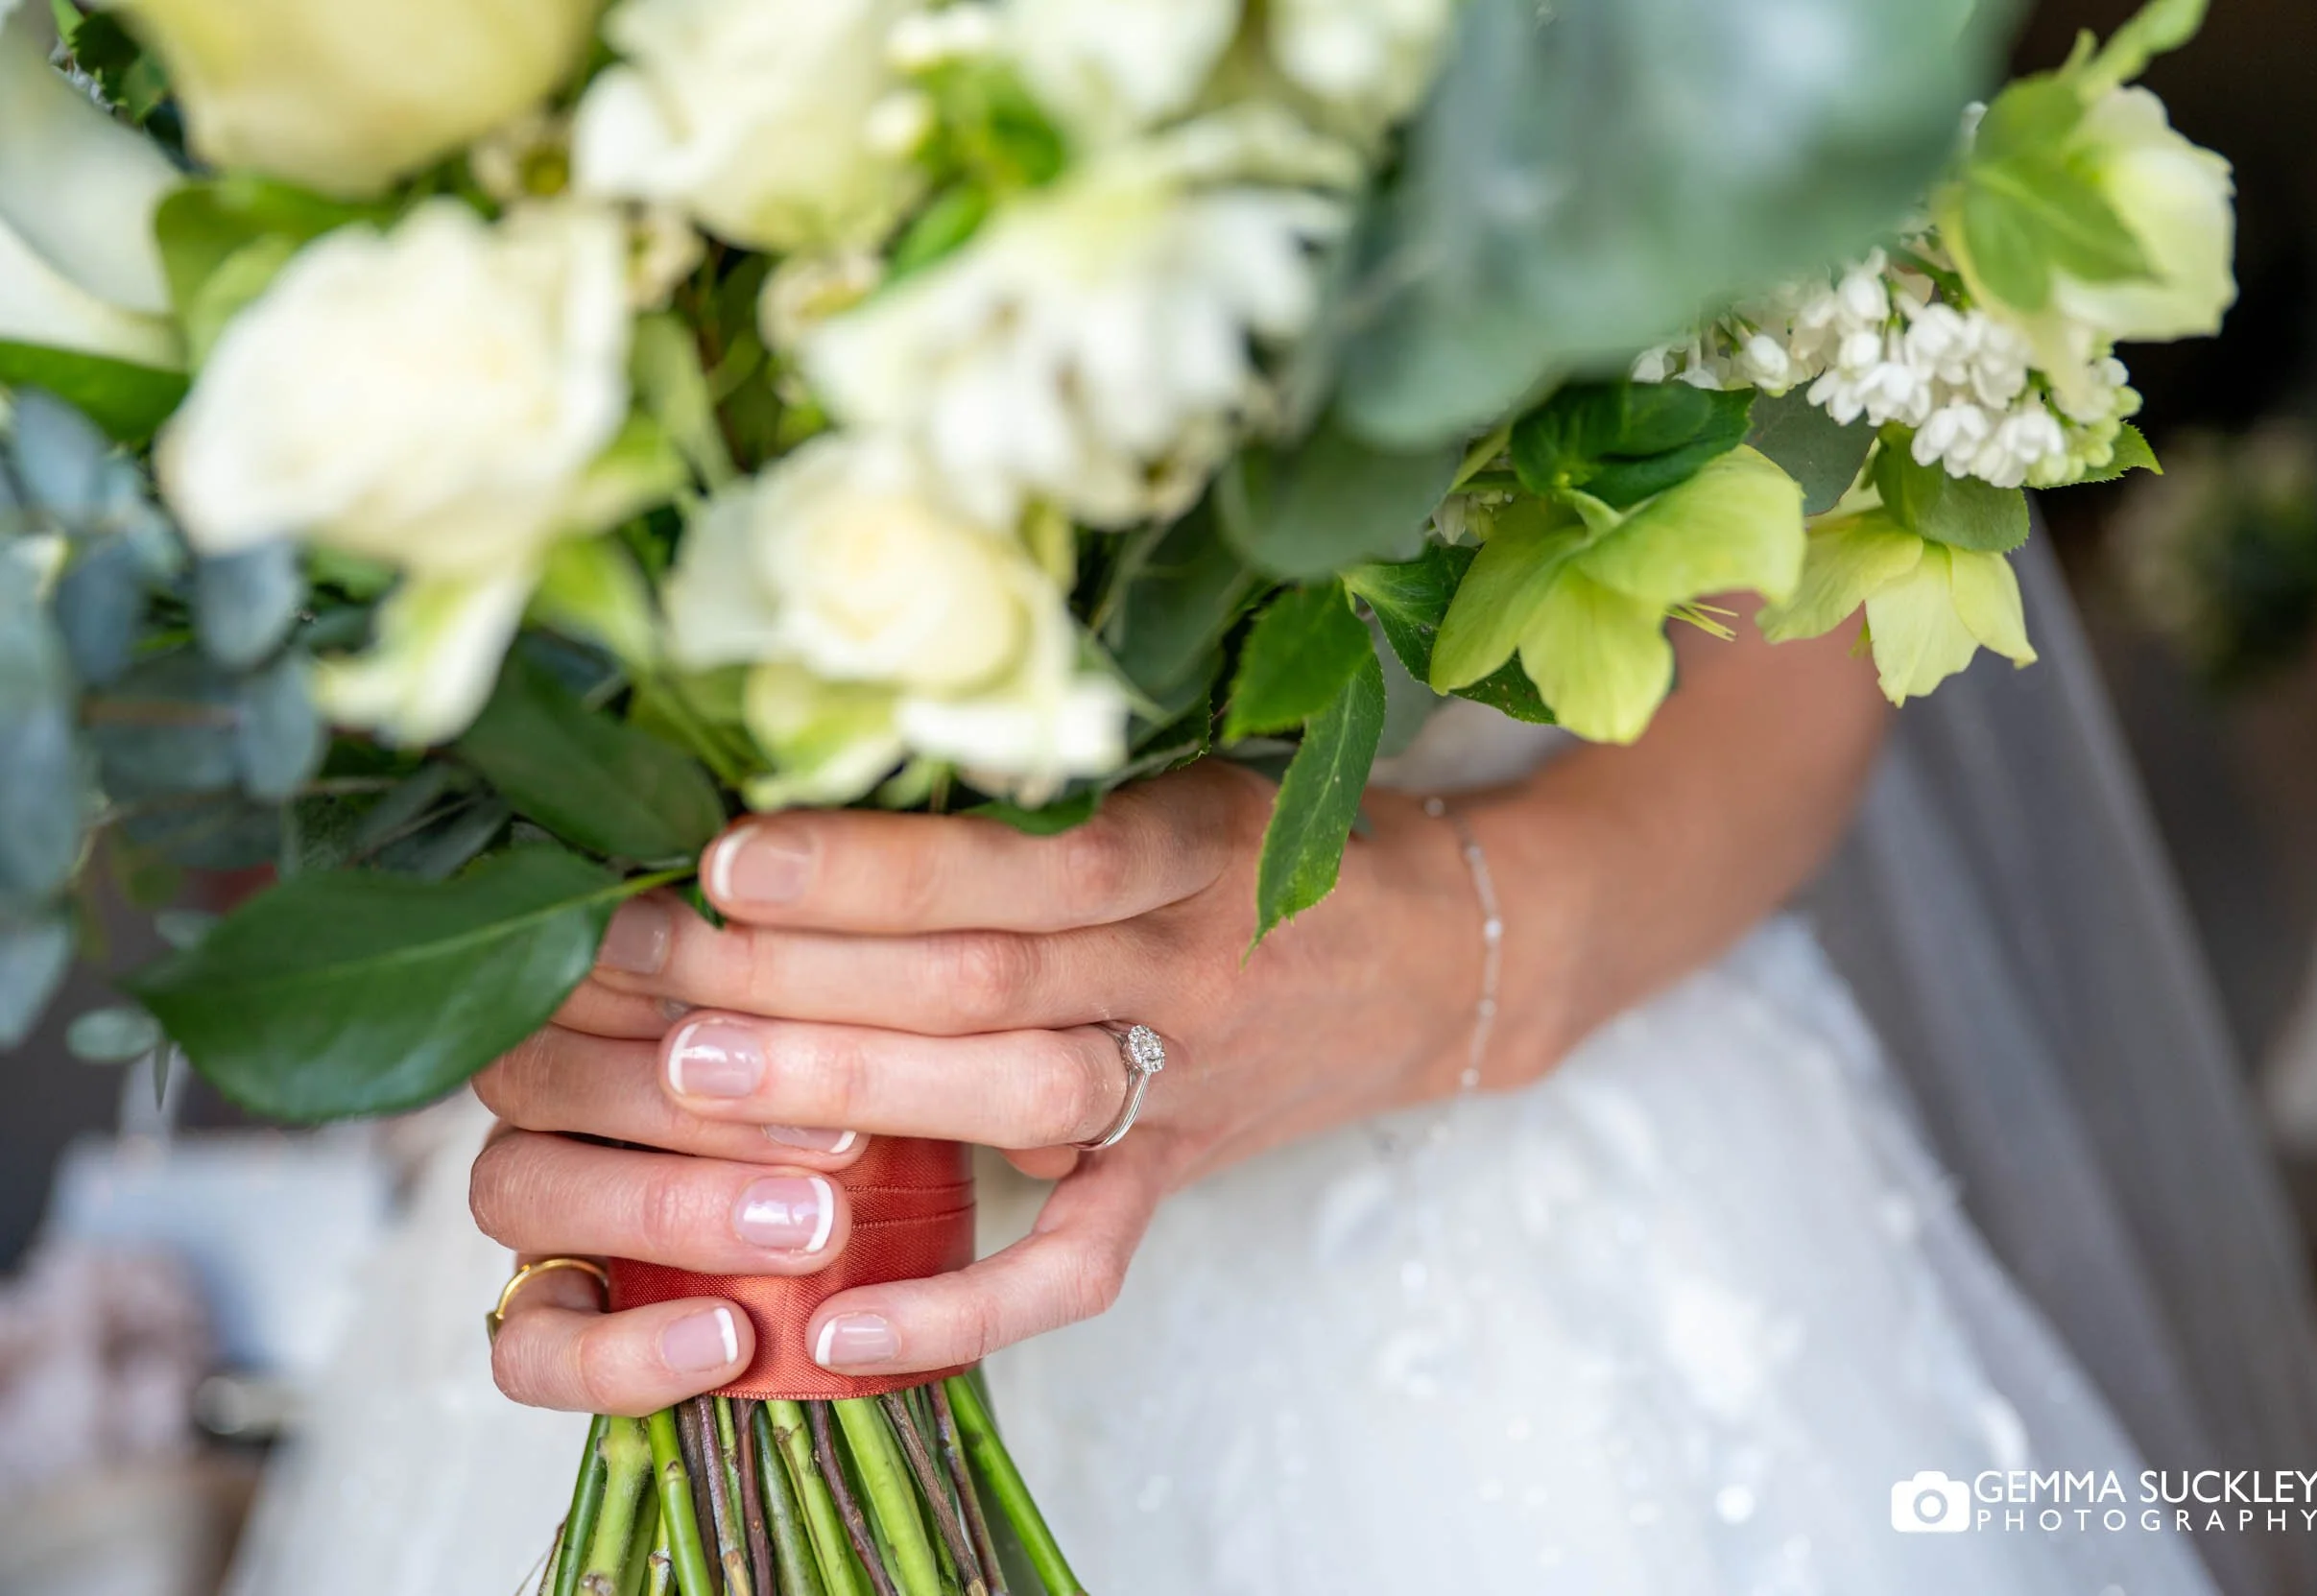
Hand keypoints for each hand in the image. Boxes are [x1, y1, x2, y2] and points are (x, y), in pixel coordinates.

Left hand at [471, 759, 1502, 1412]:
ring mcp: (1186, 1079)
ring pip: (1016, 1097)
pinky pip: (1079, 1259)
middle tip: (661, 969)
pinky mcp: (1180, 1170)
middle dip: (814, 974)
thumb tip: (850, 741)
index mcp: (1191, 842)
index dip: (877, 863)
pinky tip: (840, 1328)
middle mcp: (1186, 960)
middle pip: (990, 980)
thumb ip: (1059, 772)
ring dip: (855, 1092)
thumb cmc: (1290, 834)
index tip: (736, 853)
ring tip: (698, 1081)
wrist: (1447, 952)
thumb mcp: (1195, 760)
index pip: (1025, 861)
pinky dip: (964, 1309)